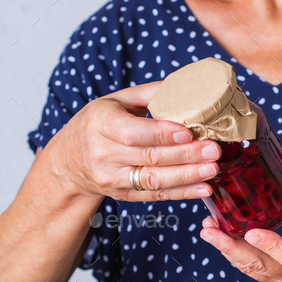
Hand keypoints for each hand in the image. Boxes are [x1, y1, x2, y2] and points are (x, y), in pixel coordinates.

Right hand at [45, 82, 220, 201]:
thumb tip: (186, 86)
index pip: (133, 132)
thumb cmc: (99, 123)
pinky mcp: (122, 195)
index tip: (188, 132)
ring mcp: (111, 178)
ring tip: (213, 169)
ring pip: (153, 180)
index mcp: (101, 122)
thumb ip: (149, 94)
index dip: (161, 134)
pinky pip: (155, 195)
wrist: (69, 160)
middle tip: (213, 149)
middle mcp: (103, 153)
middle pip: (148, 157)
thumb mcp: (115, 101)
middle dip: (185, 155)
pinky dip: (182, 193)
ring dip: (187, 176)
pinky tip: (204, 188)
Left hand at [200, 159, 281, 281]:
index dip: (273, 246)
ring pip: (253, 270)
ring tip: (207, 228)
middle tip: (209, 229)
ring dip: (228, 250)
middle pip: (264, 266)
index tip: (252, 231)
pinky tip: (220, 236)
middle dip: (232, 248)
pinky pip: (253, 270)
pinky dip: (235, 254)